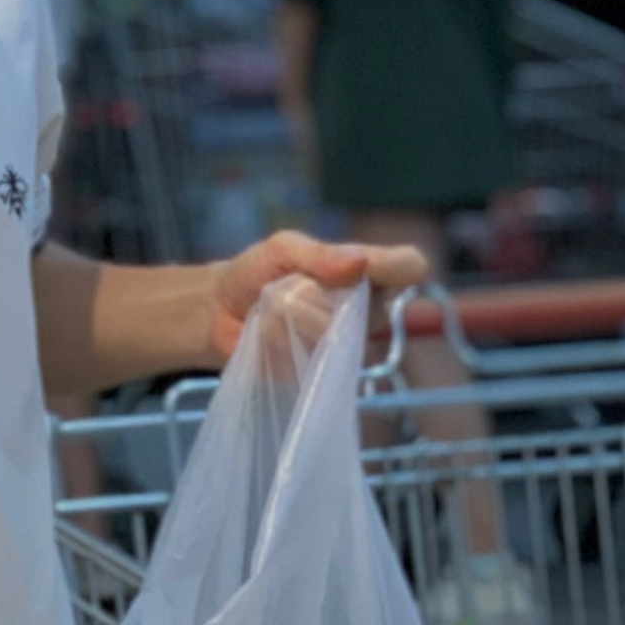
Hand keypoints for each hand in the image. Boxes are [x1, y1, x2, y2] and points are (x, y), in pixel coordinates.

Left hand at [205, 230, 425, 364]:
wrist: (215, 314)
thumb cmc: (254, 273)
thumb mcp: (283, 248)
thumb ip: (319, 254)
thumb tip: (359, 263)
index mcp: (364, 274)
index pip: (409, 268)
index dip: (400, 269)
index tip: (371, 269)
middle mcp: (364, 312)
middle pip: (375, 306)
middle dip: (328, 294)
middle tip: (296, 286)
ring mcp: (346, 346)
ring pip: (337, 331)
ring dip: (301, 316)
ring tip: (278, 309)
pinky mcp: (321, 375)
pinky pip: (311, 355)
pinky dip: (283, 340)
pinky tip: (269, 337)